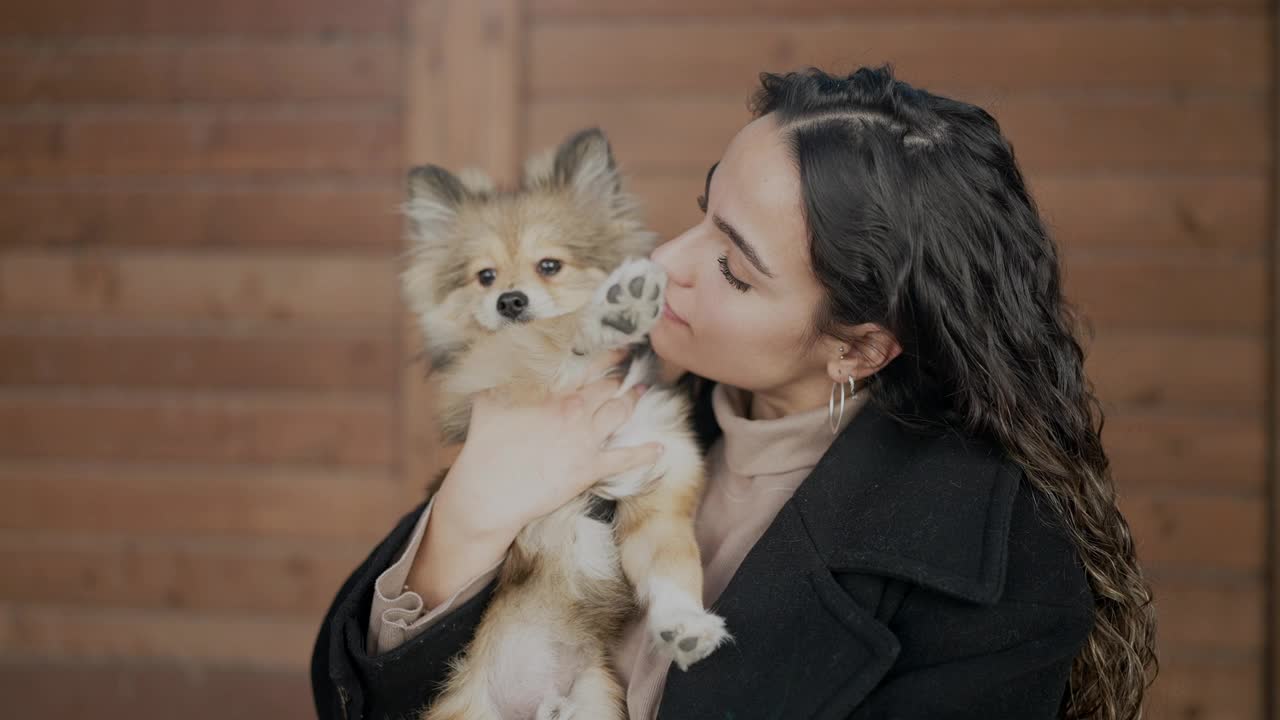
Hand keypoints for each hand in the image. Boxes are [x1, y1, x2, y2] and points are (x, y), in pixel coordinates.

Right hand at [434, 348, 663, 540]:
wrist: (490, 492)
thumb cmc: (485, 447)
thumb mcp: (488, 401)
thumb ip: (502, 378)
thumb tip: (501, 359)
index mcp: (554, 393)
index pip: (588, 367)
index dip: (608, 356)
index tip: (621, 347)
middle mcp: (575, 412)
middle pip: (607, 389)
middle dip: (620, 378)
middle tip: (630, 370)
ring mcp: (585, 440)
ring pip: (619, 414)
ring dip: (632, 402)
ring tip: (641, 393)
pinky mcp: (590, 469)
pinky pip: (625, 458)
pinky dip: (645, 453)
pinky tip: (659, 448)